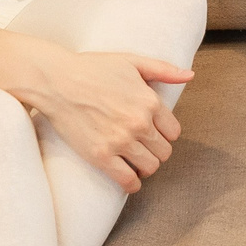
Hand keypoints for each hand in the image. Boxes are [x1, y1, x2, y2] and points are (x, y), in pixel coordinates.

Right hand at [14, 44, 193, 193]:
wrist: (56, 81)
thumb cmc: (93, 68)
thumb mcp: (132, 61)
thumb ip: (163, 69)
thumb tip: (189, 75)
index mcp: (150, 101)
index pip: (174, 132)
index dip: (165, 133)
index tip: (154, 132)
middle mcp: (139, 123)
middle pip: (164, 152)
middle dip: (156, 150)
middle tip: (144, 147)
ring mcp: (120, 141)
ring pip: (150, 167)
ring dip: (146, 166)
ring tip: (136, 160)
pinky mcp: (100, 156)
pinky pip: (127, 181)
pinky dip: (132, 183)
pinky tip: (129, 178)